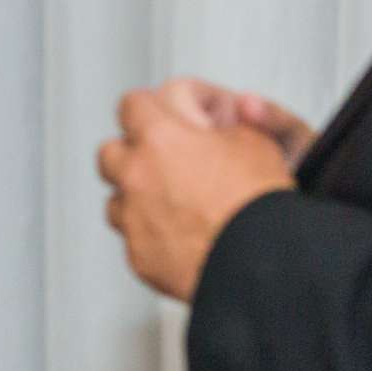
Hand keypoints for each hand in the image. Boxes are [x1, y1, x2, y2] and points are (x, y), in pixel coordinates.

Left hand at [96, 80, 296, 300]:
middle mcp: (137, 175)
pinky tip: (179, 236)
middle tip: (164, 160)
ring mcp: (133, 218)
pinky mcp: (138, 256)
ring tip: (172, 202)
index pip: (133, 104)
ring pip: (116, 198)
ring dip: (137, 196)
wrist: (259, 266)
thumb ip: (224, 124)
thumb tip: (217, 124)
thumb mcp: (255, 142)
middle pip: (112, 151)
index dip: (153, 108)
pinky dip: (150, 235)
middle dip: (134, 152)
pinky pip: (133, 238)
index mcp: (160, 138)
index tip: (168, 116)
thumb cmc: (258, 206)